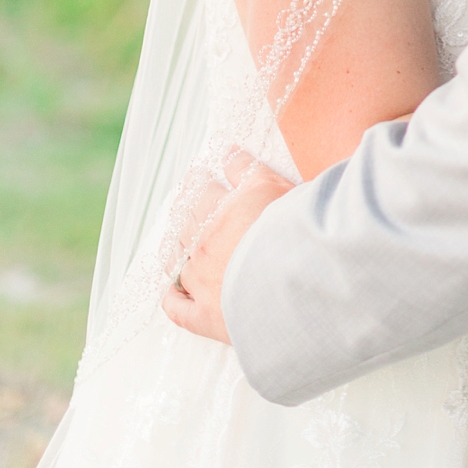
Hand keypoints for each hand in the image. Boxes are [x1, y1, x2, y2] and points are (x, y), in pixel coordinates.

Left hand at [161, 151, 294, 342]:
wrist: (295, 280)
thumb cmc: (290, 231)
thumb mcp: (273, 186)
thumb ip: (248, 169)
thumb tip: (228, 152)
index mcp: (220, 211)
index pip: (202, 190)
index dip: (198, 181)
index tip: (196, 176)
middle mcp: (205, 243)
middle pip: (185, 222)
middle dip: (184, 210)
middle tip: (184, 203)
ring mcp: (201, 281)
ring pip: (177, 262)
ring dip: (176, 251)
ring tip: (177, 244)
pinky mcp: (205, 315)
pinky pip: (178, 309)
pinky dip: (172, 300)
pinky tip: (171, 293)